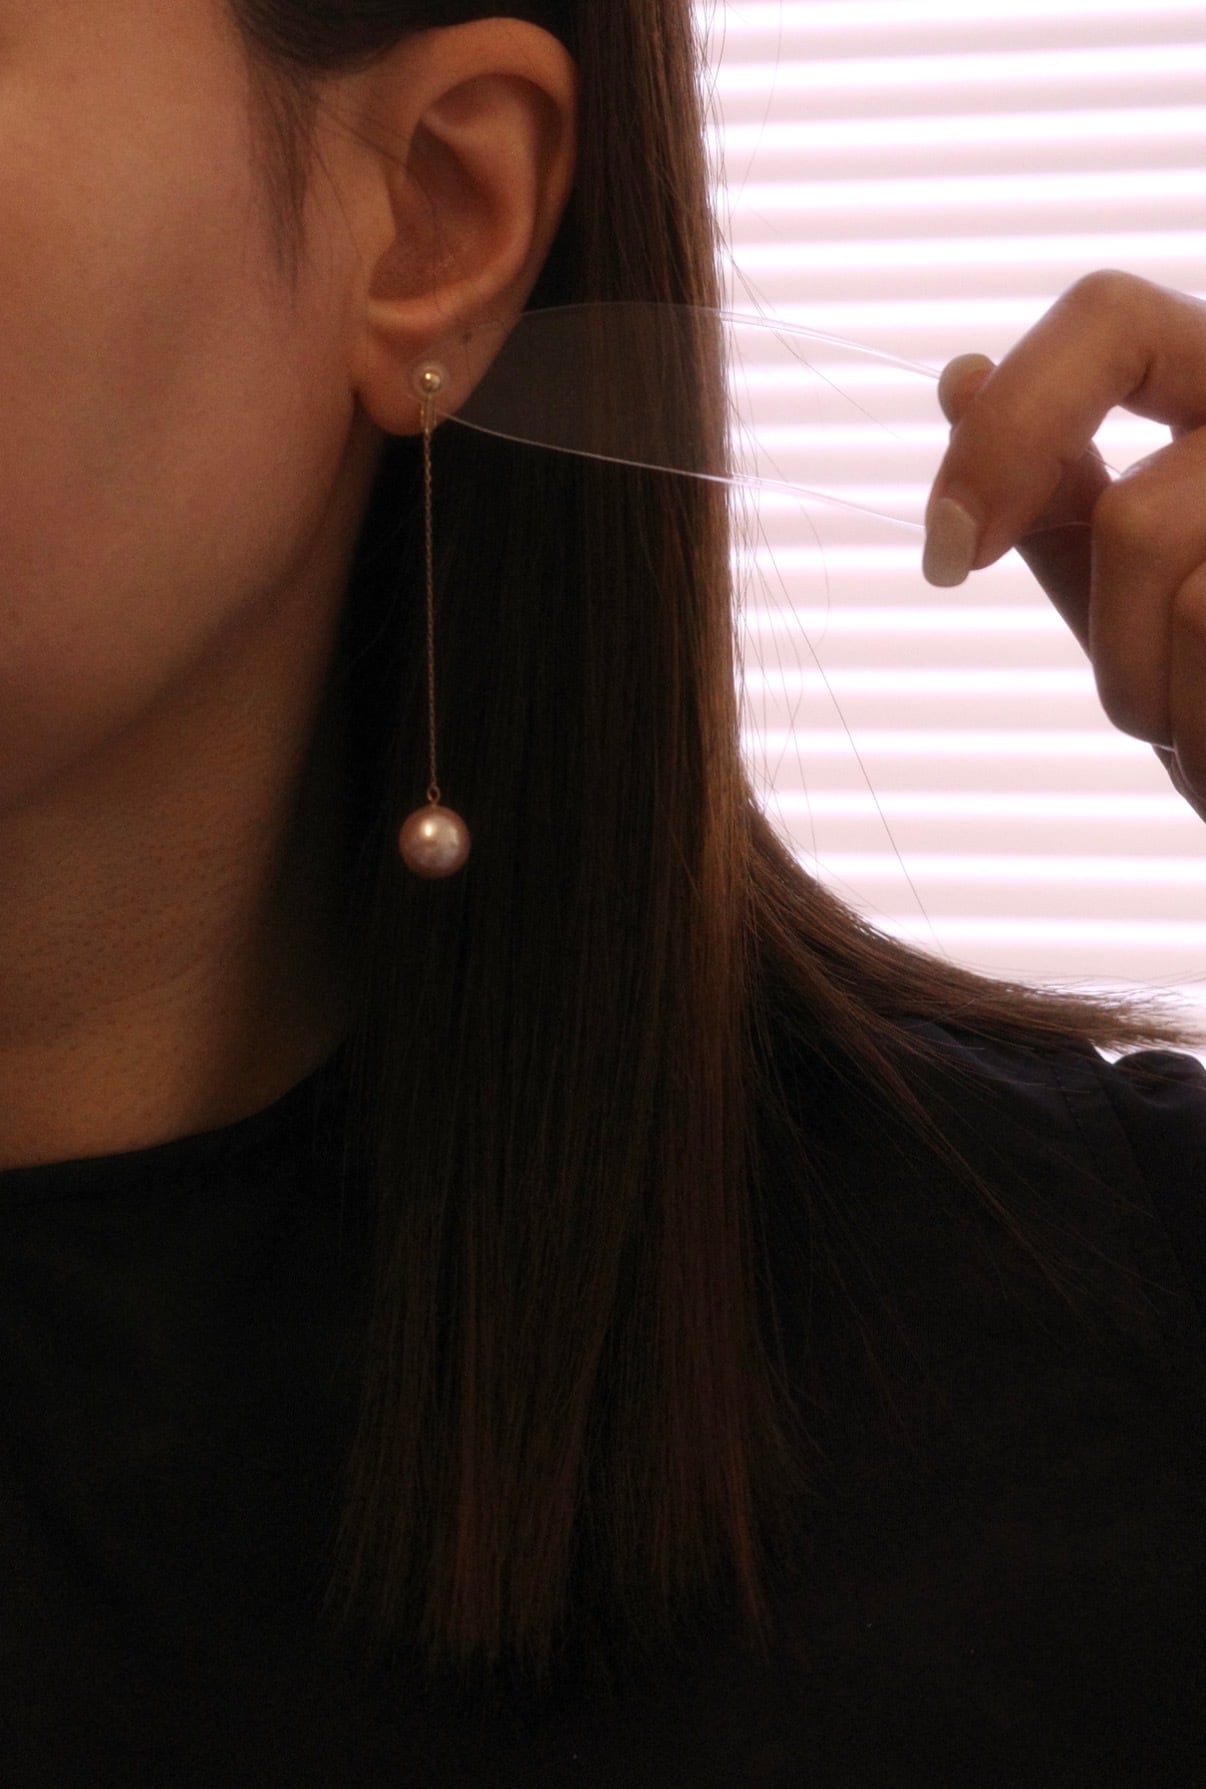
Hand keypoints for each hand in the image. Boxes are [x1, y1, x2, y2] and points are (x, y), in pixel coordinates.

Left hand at [924, 269, 1205, 821]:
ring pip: (1191, 600)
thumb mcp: (1146, 590)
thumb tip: (962, 378)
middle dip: (1116, 643)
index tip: (951, 551)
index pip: (1106, 317)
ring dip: (1167, 704)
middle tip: (1151, 712)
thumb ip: (1063, 497)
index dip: (1007, 428)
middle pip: (1137, 514)